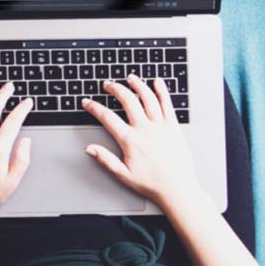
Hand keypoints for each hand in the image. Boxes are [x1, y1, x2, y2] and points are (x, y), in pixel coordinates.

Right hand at [83, 75, 210, 212]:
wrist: (177, 187)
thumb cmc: (151, 183)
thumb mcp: (123, 174)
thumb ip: (105, 159)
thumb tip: (89, 149)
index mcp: (130, 140)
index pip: (107, 118)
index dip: (94, 107)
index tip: (87, 102)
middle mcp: (145, 129)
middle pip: (128, 101)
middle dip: (115, 89)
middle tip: (108, 85)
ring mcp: (161, 126)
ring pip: (148, 98)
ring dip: (138, 85)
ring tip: (130, 78)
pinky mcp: (173, 126)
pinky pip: (167, 104)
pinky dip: (162, 91)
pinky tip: (157, 82)